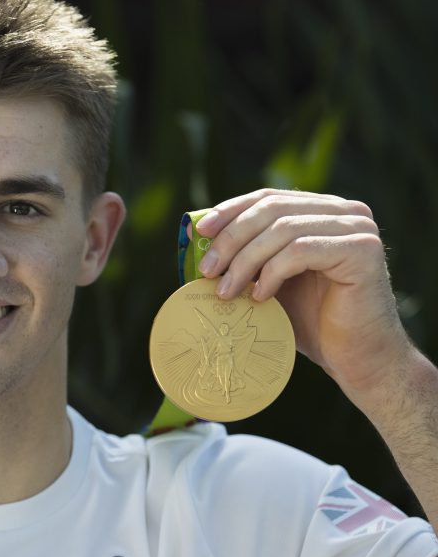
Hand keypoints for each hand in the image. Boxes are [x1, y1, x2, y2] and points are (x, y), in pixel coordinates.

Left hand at [192, 188, 413, 399]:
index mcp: (322, 210)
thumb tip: (194, 236)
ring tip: (227, 292)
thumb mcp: (267, 279)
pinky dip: (272, 273)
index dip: (230, 210)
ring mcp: (358, 227)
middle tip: (207, 271)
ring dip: (245, 261)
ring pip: (282, 229)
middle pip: (272, 209)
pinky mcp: (363, 250)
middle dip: (231, 239)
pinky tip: (261, 298)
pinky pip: (300, 250)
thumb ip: (242, 255)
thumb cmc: (310, 321)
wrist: (355, 359)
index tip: (199, 231)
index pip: (268, 198)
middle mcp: (345, 211)